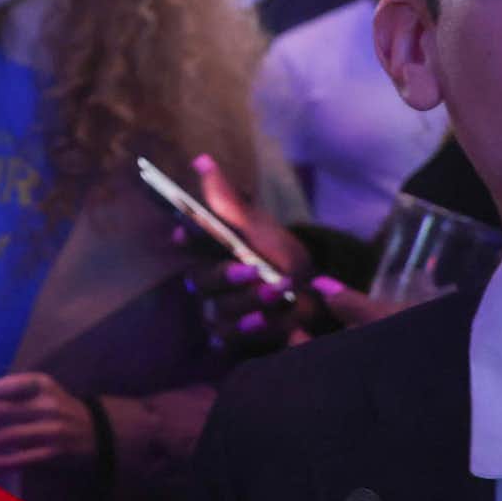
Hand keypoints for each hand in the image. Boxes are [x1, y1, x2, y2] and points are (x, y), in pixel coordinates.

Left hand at [0, 372, 95, 473]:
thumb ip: (8, 389)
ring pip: (9, 436)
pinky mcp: (54, 454)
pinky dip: (1, 461)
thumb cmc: (56, 406)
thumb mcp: (39, 390)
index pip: (9, 385)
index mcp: (41, 385)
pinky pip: (22, 459)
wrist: (95, 431)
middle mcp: (47, 406)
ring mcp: (51, 431)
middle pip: (4, 411)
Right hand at [179, 155, 396, 351]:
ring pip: (218, 313)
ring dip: (248, 304)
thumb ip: (229, 202)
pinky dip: (255, 332)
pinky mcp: (234, 340)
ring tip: (279, 297)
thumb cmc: (281, 257)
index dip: (186, 238)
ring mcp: (220, 313)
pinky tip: (274, 324)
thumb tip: (201, 160)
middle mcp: (209, 284)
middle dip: (228, 278)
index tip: (187, 235)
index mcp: (212, 252)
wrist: (315, 297)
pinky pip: (232, 340)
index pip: (187, 242)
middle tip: (256, 271)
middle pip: (201, 283)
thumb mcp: (260, 228)